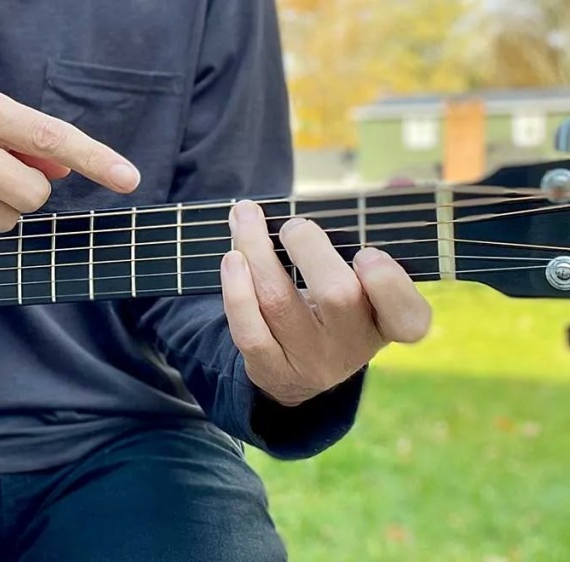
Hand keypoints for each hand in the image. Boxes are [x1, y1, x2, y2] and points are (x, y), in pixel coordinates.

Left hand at [220, 200, 431, 405]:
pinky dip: (236, 291)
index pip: (409, 318)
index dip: (390, 284)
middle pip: (336, 295)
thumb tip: (400, 180)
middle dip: (309, 248)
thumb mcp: (364, 282)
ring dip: (256, 250)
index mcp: (386, 323)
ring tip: (245, 216)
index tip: (367, 254)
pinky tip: (232, 258)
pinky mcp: (270, 368)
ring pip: (278, 302)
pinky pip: (249, 330)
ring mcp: (309, 360)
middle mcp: (351, 345)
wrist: (298, 369)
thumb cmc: (335, 306)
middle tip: (294, 225)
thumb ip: (379, 227)